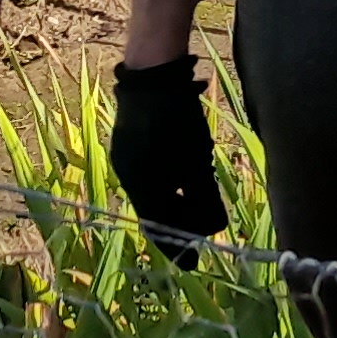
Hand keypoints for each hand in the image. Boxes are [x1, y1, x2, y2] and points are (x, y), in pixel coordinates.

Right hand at [109, 57, 224, 247]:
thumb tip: (211, 228)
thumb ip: (202, 196)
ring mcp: (124, 158)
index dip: (177, 246)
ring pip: (152, 193)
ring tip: (197, 211)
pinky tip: (183, 183)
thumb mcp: (195, 161)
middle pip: (154, 211)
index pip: (158, 226)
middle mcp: (127, 176)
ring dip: (174, 205)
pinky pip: (147, 176)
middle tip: (201, 237)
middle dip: (178, 226)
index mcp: (141, 184)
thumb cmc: (179, 118)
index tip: (193, 262)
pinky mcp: (128, 144)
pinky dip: (166, 186)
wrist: (153, 75)